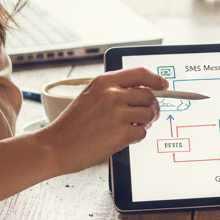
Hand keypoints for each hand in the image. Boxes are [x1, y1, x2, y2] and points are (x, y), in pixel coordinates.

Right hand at [37, 67, 167, 174]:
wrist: (55, 146)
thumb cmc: (72, 125)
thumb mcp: (90, 96)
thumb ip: (114, 90)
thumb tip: (142, 90)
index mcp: (105, 82)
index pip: (140, 73)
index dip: (156, 79)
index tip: (164, 86)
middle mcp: (113, 95)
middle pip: (149, 96)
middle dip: (151, 107)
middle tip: (145, 116)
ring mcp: (118, 114)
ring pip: (149, 114)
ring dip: (144, 123)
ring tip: (130, 127)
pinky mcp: (121, 133)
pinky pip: (142, 132)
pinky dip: (136, 137)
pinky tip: (122, 138)